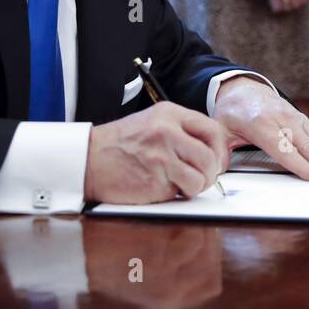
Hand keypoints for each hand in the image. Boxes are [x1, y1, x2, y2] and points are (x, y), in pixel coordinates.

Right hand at [84, 102, 229, 203]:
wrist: (87, 159)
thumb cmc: (120, 144)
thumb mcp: (153, 122)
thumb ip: (182, 131)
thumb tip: (213, 151)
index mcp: (170, 114)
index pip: (213, 130)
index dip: (220, 150)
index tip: (217, 161)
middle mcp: (168, 132)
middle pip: (211, 157)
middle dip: (211, 173)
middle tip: (201, 178)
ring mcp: (161, 157)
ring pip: (201, 178)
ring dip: (195, 187)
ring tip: (181, 185)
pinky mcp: (154, 181)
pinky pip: (179, 193)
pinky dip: (174, 195)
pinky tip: (160, 187)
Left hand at [213, 77, 308, 182]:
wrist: (242, 88)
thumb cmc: (232, 112)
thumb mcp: (220, 129)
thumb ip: (220, 148)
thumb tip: (217, 168)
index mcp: (260, 123)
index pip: (284, 148)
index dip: (302, 164)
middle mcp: (281, 119)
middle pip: (306, 146)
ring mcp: (293, 117)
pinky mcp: (300, 118)